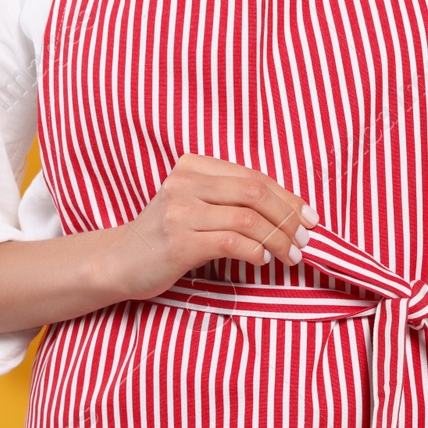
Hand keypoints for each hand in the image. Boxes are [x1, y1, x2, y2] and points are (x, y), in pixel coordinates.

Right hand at [100, 153, 317, 300]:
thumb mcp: (194, 206)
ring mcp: (180, 211)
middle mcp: (185, 182)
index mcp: (192, 166)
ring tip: (289, 255)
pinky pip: (232, 242)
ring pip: (248, 218)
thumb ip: (229, 200)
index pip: (253, 176)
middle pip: (255, 191)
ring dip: (278, 239)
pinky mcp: (179, 241)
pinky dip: (256, 252)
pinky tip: (262, 261)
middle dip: (288, 217)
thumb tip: (289, 212)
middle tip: (304, 240)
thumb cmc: (164, 237)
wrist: (118, 261)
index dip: (288, 197)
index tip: (309, 218)